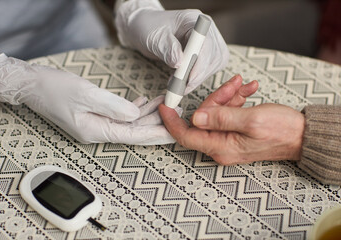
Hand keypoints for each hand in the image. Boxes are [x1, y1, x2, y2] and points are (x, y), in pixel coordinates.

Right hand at [0, 54, 177, 144]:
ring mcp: (96, 123)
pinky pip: (119, 114)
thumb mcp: (85, 94)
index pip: (132, 135)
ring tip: (166, 103)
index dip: (155, 134)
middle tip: (177, 115)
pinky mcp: (94, 114)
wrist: (31, 84)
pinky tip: (145, 101)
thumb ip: (113, 106)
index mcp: (95, 131)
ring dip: (147, 112)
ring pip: (128, 121)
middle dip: (156, 123)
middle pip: (133, 130)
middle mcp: (97, 130)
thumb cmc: (53, 88)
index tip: (174, 133)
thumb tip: (135, 114)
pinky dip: (133, 107)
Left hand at [115, 0, 228, 93]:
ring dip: (197, 79)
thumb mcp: (154, 36)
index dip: (200, 63)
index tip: (190, 79)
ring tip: (176, 85)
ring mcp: (209, 42)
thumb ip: (167, 48)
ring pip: (213, 65)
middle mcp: (206, 30)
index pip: (206, 43)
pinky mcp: (206, 54)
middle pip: (214, 56)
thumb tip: (179, 63)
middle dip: (198, 75)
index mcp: (194, 20)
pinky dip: (196, 79)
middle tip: (180, 88)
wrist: (146, 29)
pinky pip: (208, 70)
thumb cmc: (148, 28)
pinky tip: (181, 83)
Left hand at [159, 75, 304, 164]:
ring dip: (228, 96)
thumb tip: (196, 117)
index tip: (165, 105)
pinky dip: (235, 100)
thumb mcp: (251, 120)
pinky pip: (227, 113)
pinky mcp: (235, 132)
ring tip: (243, 85)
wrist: (303, 135)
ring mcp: (228, 139)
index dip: (172, 121)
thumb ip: (221, 118)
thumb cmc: (282, 131)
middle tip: (232, 85)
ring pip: (215, 112)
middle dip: (216, 97)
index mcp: (221, 147)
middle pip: (202, 118)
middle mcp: (221, 146)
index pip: (185, 136)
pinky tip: (247, 91)